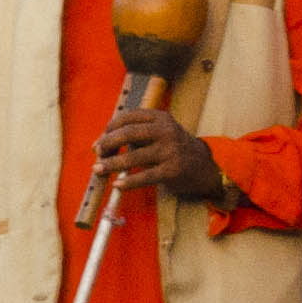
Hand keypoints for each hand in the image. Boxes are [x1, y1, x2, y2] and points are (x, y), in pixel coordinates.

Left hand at [91, 102, 228, 204]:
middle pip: (128, 133)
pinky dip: (128, 182)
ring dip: (111, 164)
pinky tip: (117, 185)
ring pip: (133, 157)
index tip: (100, 140)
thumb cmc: (172, 148)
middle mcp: (165, 131)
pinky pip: (144, 177)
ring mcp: (170, 150)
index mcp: (159, 117)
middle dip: (108, 143)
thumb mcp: (158, 133)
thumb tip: (100, 144)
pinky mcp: (172, 170)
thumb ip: (134, 135)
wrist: (203, 166)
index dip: (110, 128)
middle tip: (98, 153)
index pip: (128, 117)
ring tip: (98, 169)